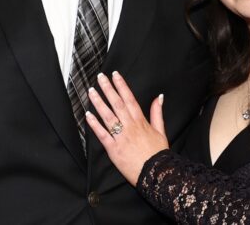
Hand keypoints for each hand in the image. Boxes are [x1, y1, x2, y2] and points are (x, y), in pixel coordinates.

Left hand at [85, 71, 167, 185]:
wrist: (156, 173)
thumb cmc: (158, 153)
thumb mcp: (161, 131)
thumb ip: (158, 112)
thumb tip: (159, 97)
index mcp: (141, 121)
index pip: (129, 99)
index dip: (121, 85)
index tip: (115, 75)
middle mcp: (130, 126)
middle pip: (117, 103)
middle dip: (108, 89)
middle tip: (100, 77)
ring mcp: (121, 137)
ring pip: (108, 116)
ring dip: (99, 102)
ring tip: (92, 91)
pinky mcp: (114, 149)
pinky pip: (102, 134)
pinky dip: (94, 124)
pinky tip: (88, 115)